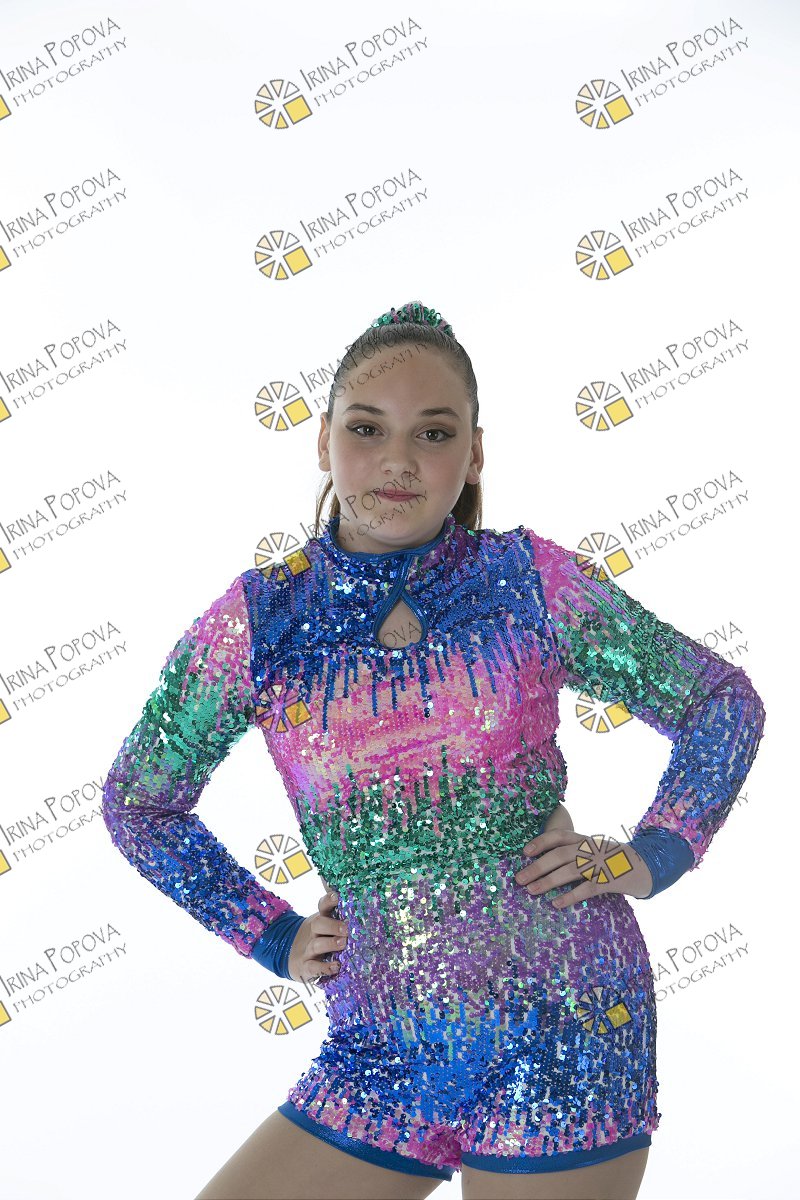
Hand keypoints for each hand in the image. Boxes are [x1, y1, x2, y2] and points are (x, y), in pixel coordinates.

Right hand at [287, 888, 348, 982]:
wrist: (288, 954)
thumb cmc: (318, 936)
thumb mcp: (325, 922)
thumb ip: (337, 912)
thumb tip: (348, 888)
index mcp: (321, 919)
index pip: (323, 906)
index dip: (329, 900)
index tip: (338, 896)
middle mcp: (314, 932)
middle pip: (319, 923)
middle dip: (333, 925)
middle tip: (346, 928)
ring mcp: (309, 950)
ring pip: (317, 944)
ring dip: (330, 944)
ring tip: (343, 943)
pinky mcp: (306, 967)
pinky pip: (314, 967)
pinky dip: (324, 967)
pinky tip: (335, 967)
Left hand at [515, 829, 652, 908]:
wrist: (650, 866)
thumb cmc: (616, 860)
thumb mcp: (596, 849)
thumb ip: (576, 852)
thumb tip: (545, 864)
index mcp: (587, 839)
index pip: (560, 835)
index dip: (541, 842)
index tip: (524, 852)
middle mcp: (593, 848)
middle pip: (561, 854)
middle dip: (537, 866)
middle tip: (519, 879)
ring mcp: (603, 864)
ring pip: (571, 870)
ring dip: (548, 880)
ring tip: (531, 891)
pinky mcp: (611, 881)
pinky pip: (588, 888)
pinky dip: (571, 895)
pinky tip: (556, 903)